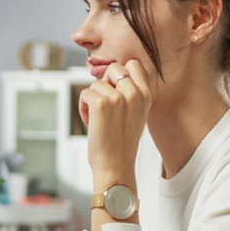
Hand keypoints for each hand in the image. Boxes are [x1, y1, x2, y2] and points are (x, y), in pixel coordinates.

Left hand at [79, 60, 151, 176]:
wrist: (116, 166)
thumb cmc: (121, 142)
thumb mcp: (136, 113)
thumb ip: (129, 93)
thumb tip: (110, 74)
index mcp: (146, 95)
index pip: (133, 64)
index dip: (119, 74)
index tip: (114, 91)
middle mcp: (135, 93)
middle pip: (113, 68)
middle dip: (104, 83)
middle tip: (105, 104)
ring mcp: (119, 97)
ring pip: (96, 83)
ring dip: (92, 99)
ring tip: (99, 119)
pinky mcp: (101, 103)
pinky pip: (85, 93)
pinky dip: (83, 107)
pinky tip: (91, 122)